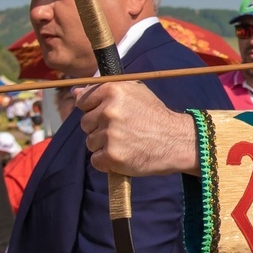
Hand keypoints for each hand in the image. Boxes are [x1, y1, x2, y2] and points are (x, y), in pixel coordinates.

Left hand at [76, 82, 197, 176]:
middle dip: (99, 128)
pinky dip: (107, 162)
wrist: (177, 141)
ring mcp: (110, 134)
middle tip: (122, 131)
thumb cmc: (155, 115)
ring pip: (90, 142)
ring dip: (104, 146)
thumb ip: (104, 90)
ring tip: (126, 143)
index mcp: (113, 91)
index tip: (108, 116)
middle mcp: (109, 111)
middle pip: (85, 123)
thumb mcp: (135, 92)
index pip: (83, 101)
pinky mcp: (112, 156)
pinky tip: (124, 155)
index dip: (94, 110)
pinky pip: (96, 160)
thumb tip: (75, 93)